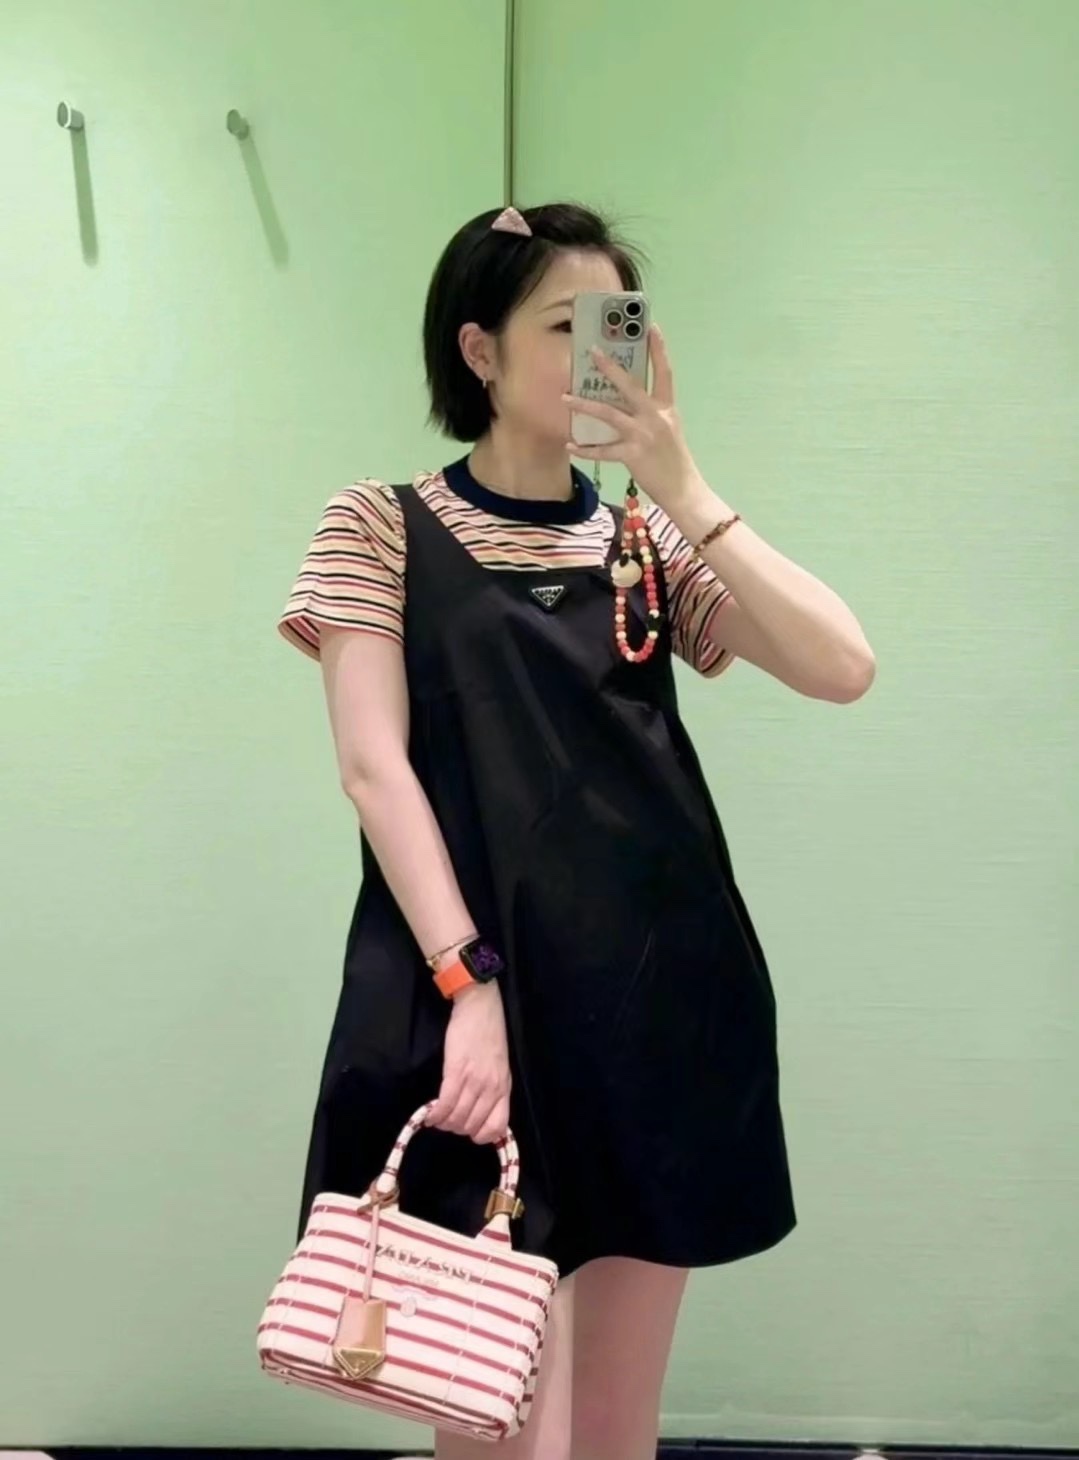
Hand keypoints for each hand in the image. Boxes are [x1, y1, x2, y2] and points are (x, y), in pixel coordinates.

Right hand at [425, 982, 510, 1143]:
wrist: (480, 1007)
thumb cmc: (489, 1033)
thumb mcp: (500, 1065)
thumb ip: (493, 1088)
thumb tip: (480, 1111)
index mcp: (504, 1087)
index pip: (498, 1126)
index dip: (481, 1136)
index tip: (469, 1132)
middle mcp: (492, 1088)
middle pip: (472, 1125)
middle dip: (457, 1129)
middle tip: (447, 1122)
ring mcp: (475, 1080)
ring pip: (458, 1117)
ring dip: (444, 1123)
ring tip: (437, 1118)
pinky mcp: (457, 1071)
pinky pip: (445, 1103)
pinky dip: (435, 1114)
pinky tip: (430, 1116)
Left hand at [561, 323, 704, 511]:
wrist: (683, 488)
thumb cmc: (673, 459)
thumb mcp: (669, 429)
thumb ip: (652, 413)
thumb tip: (627, 401)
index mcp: (667, 408)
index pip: (665, 372)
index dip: (659, 349)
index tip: (651, 327)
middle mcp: (655, 417)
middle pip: (631, 385)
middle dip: (610, 368)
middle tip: (593, 351)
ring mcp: (644, 435)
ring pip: (610, 414)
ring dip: (585, 404)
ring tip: (565, 397)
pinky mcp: (633, 454)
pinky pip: (604, 450)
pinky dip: (586, 449)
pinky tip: (571, 445)